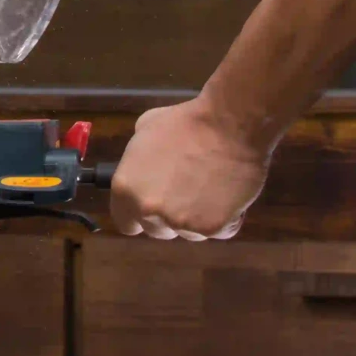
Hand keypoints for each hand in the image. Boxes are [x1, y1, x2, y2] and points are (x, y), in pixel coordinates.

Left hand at [109, 97, 268, 239]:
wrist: (230, 125)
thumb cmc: (186, 121)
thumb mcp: (146, 130)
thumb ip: (138, 159)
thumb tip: (144, 168)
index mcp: (126, 188)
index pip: (125, 222)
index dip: (139, 215)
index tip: (153, 206)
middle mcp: (149, 210)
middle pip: (157, 230)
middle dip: (169, 216)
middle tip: (186, 192)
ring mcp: (181, 223)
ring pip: (188, 233)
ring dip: (196, 218)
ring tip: (211, 188)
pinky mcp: (213, 228)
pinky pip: (217, 231)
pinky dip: (225, 218)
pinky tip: (229, 194)